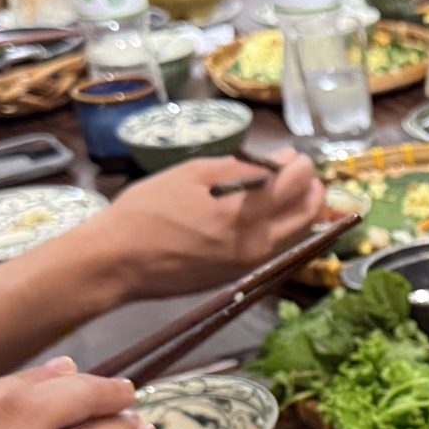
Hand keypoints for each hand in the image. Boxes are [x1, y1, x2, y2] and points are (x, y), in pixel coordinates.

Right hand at [82, 151, 323, 302]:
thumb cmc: (147, 210)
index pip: (297, 183)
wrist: (118, 263)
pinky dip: (279, 225)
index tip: (291, 153)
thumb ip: (243, 166)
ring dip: (297, 207)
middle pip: (307, 212)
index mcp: (245, 213)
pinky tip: (260, 211)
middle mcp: (258, 243)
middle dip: (310, 187)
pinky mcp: (239, 274)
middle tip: (294, 170)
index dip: (301, 163)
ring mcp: (251, 262)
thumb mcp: (192, 174)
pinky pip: (274, 245)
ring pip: (295, 231)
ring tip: (279, 188)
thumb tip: (282, 159)